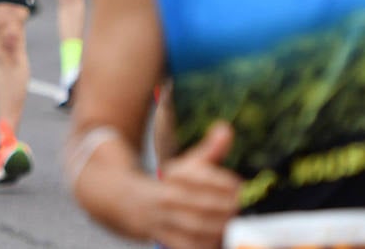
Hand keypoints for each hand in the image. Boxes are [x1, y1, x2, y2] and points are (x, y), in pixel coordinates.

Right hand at [143, 121, 242, 248]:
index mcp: (172, 175)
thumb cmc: (167, 183)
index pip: (196, 175)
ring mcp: (162, 219)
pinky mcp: (161, 239)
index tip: (240, 184)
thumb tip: (226, 128)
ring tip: (234, 223)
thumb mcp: (184, 165)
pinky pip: (185, 245)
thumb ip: (209, 149)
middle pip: (196, 202)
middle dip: (223, 206)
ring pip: (192, 227)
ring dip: (218, 227)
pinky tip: (219, 240)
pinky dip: (204, 244)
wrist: (123, 201)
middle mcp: (165, 196)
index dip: (221, 180)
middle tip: (242, 206)